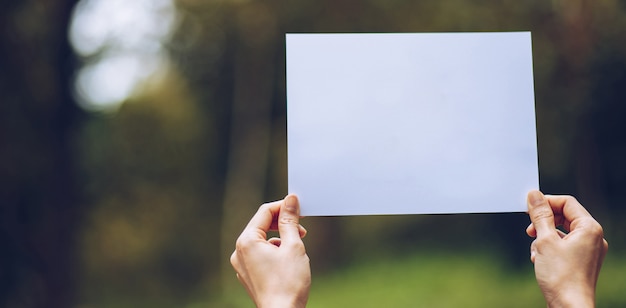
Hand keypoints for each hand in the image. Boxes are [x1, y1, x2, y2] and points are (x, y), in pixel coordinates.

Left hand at [230, 194, 309, 307]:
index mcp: (247, 241)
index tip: (300, 207)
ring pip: (262, 241)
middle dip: (282, 224)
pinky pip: (260, 255)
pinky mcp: (248, 276)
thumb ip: (290, 220)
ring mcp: (242, 266)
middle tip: (302, 230)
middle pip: (261, 226)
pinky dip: (274, 252)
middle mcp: (239, 252)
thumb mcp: (293, 246)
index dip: (284, 207)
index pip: (265, 212)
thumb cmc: (288, 283)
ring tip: (296, 250)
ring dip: (280, 239)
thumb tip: (290, 200)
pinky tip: (288, 263)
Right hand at [526, 190, 607, 307]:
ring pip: (562, 232)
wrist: (569, 307)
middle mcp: (593, 237)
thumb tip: (534, 195)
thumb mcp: (545, 240)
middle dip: (544, 222)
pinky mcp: (582, 262)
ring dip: (544, 238)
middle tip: (530, 230)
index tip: (528, 208)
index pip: (567, 202)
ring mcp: (589, 251)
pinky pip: (564, 246)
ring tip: (536, 251)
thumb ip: (539, 215)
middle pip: (565, 217)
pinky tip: (540, 260)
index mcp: (589, 228)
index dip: (546, 202)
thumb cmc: (561, 276)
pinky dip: (550, 249)